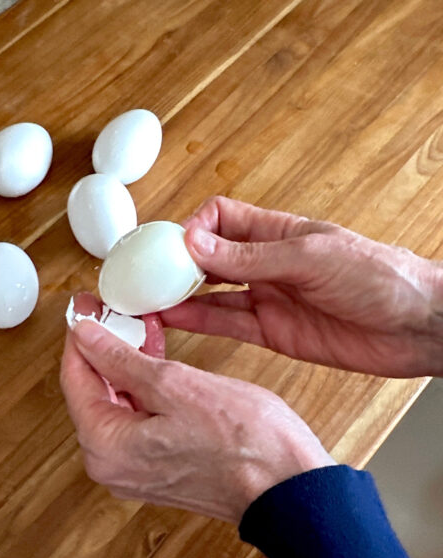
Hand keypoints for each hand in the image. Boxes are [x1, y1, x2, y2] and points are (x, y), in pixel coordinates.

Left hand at [60, 294, 333, 522]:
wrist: (288, 487)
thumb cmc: (244, 442)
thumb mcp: (175, 385)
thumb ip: (120, 358)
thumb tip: (84, 334)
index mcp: (106, 447)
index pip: (75, 378)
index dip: (80, 334)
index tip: (87, 306)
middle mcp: (111, 464)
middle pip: (92, 390)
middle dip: (104, 346)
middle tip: (114, 311)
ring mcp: (134, 468)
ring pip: (115, 401)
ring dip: (126, 362)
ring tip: (140, 326)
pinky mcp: (157, 465)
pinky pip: (136, 416)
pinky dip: (143, 385)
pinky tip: (154, 357)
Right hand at [161, 196, 442, 377]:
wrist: (415, 326)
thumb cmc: (379, 276)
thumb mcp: (309, 257)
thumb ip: (249, 256)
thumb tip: (196, 242)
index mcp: (277, 233)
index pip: (221, 219)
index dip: (194, 229)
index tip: (175, 246)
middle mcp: (266, 264)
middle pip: (209, 258)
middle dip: (178, 264)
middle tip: (149, 275)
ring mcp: (267, 298)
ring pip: (212, 294)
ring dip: (182, 295)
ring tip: (151, 299)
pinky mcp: (271, 331)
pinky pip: (227, 323)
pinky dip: (200, 321)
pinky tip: (176, 318)